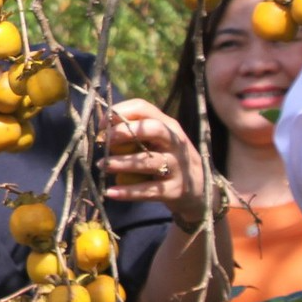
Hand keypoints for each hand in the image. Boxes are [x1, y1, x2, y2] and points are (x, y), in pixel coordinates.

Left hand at [102, 99, 208, 225]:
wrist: (200, 191)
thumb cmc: (168, 160)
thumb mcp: (158, 142)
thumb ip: (135, 133)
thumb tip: (101, 130)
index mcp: (168, 126)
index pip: (143, 108)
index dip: (119, 112)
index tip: (101, 125)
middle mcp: (175, 143)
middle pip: (153, 129)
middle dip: (125, 132)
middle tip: (104, 141)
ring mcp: (178, 166)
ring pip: (149, 161)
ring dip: (121, 163)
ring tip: (102, 165)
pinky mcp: (175, 190)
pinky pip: (148, 190)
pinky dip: (128, 192)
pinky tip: (110, 193)